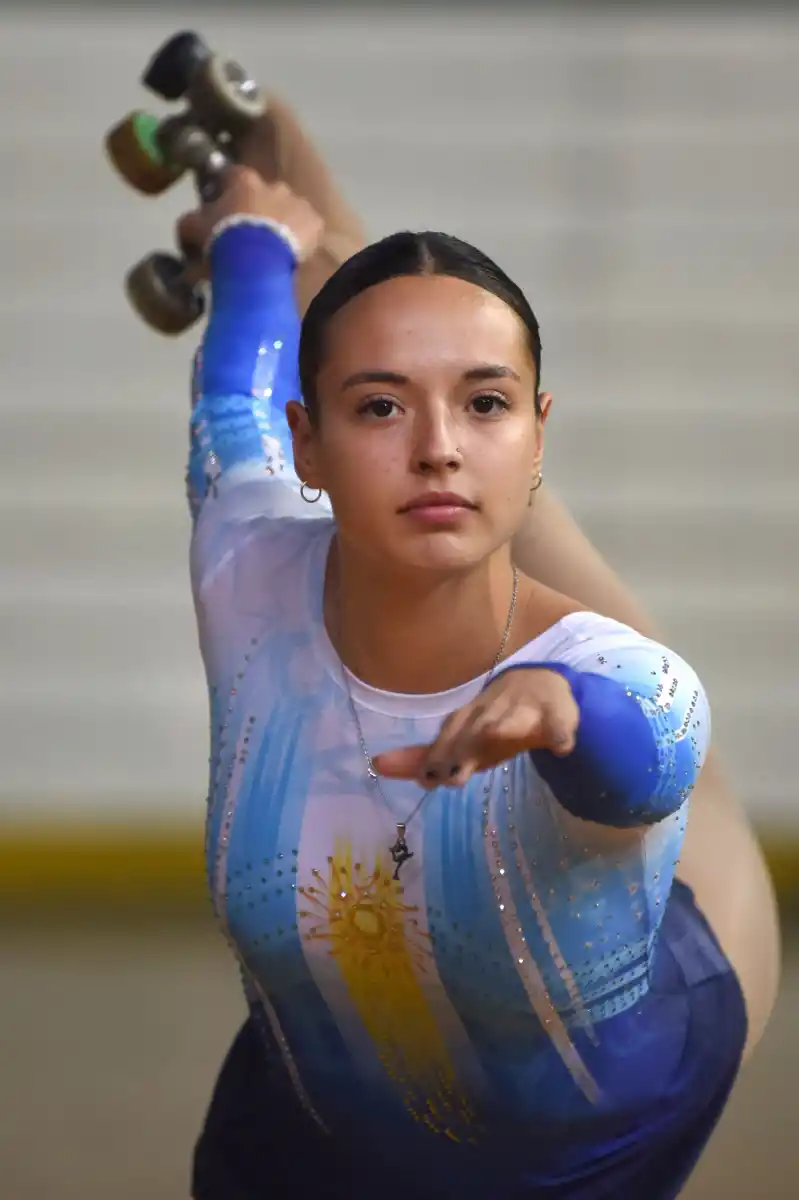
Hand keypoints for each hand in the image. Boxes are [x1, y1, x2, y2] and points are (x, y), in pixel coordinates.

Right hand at [176, 166, 323, 264]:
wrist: (257, 260)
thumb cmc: (222, 238)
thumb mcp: (194, 229)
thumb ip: (189, 222)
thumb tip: (187, 225)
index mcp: (243, 181)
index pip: (233, 176)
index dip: (229, 191)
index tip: (226, 207)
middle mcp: (273, 184)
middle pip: (265, 193)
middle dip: (259, 208)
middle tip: (252, 233)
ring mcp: (297, 201)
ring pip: (290, 209)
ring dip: (282, 222)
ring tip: (274, 247)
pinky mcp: (315, 222)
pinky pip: (309, 228)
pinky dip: (303, 238)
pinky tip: (295, 254)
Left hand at [373, 669, 579, 787]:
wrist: (539, 684)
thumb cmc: (491, 717)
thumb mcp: (459, 739)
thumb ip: (422, 756)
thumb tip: (378, 765)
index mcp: (467, 724)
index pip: (447, 739)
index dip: (437, 757)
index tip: (428, 779)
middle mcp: (491, 715)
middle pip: (476, 732)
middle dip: (464, 749)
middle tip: (451, 776)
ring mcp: (524, 714)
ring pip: (513, 722)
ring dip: (504, 729)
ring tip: (497, 737)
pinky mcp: (556, 715)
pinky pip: (560, 724)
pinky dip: (561, 733)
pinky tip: (562, 746)